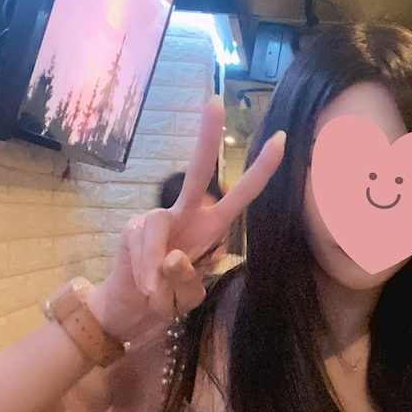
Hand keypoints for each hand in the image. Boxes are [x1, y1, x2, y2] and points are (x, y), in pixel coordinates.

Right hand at [87, 96, 284, 340]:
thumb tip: (171, 257)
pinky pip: (142, 246)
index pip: (241, 195)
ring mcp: (157, 218)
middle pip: (198, 173)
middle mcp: (186, 214)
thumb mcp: (188, 297)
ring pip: (159, 227)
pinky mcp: (132, 229)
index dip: (260, 170)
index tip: (281, 139)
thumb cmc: (167, 298)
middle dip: (206, 138)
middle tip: (215, 102)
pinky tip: (146, 288)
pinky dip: (146, 273)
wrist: (130, 310)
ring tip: (157, 293)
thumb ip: (186, 281)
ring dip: (159, 270)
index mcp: (211, 227)